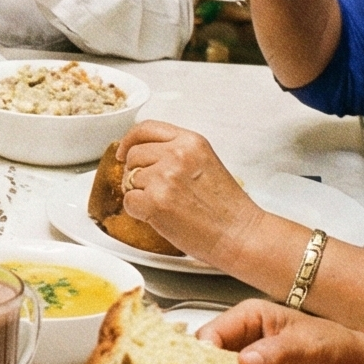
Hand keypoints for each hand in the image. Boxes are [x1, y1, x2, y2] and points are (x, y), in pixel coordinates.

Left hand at [114, 121, 266, 267]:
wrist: (239, 234)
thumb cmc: (226, 207)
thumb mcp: (206, 163)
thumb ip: (177, 153)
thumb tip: (144, 155)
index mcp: (190, 142)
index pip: (146, 129)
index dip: (129, 141)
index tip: (124, 152)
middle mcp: (177, 155)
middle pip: (134, 155)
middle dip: (135, 173)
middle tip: (151, 190)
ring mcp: (165, 177)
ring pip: (129, 179)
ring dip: (139, 194)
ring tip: (165, 205)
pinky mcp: (156, 201)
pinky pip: (129, 202)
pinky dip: (138, 212)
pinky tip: (159, 216)